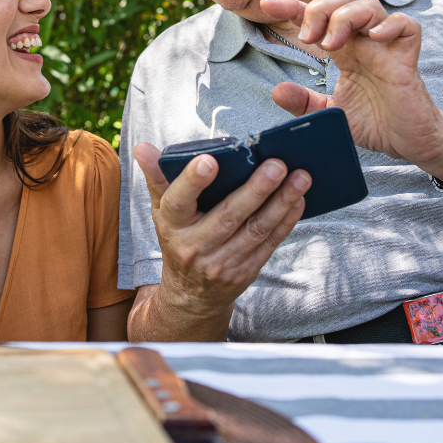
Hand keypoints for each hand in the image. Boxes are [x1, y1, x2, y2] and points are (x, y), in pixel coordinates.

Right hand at [133, 142, 309, 322]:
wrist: (190, 295)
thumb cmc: (177, 238)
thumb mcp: (160, 210)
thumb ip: (156, 177)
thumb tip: (142, 147)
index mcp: (171, 225)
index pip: (178, 201)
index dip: (193, 181)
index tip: (210, 160)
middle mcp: (195, 246)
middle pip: (228, 216)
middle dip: (255, 190)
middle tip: (277, 164)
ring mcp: (222, 263)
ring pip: (255, 230)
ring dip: (281, 202)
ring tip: (301, 177)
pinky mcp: (245, 271)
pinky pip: (269, 244)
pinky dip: (286, 221)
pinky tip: (299, 200)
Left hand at [259, 0, 442, 178]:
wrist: (407, 143)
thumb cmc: (374, 122)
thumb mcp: (330, 113)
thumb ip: (305, 102)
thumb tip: (277, 90)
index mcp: (344, 49)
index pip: (317, 17)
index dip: (291, 6)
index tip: (266, 5)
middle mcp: (364, 42)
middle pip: (343, 0)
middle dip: (320, 9)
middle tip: (307, 38)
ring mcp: (387, 47)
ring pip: (371, 6)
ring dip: (345, 17)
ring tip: (331, 44)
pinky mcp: (408, 59)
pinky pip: (408, 26)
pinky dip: (391, 24)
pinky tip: (375, 38)